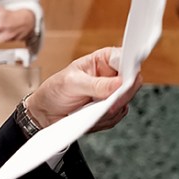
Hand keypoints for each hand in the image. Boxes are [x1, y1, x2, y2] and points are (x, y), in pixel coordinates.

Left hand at [25, 47, 141, 130]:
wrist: (46, 111)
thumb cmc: (55, 89)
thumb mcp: (72, 83)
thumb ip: (96, 84)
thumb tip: (120, 83)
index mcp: (104, 60)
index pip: (126, 58)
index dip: (130, 68)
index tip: (125, 81)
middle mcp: (112, 75)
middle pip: (133, 82)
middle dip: (120, 95)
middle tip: (107, 103)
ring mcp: (113, 93)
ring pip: (126, 102)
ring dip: (109, 110)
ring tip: (87, 109)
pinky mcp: (111, 108)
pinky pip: (117, 116)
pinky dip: (104, 119)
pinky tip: (89, 116)